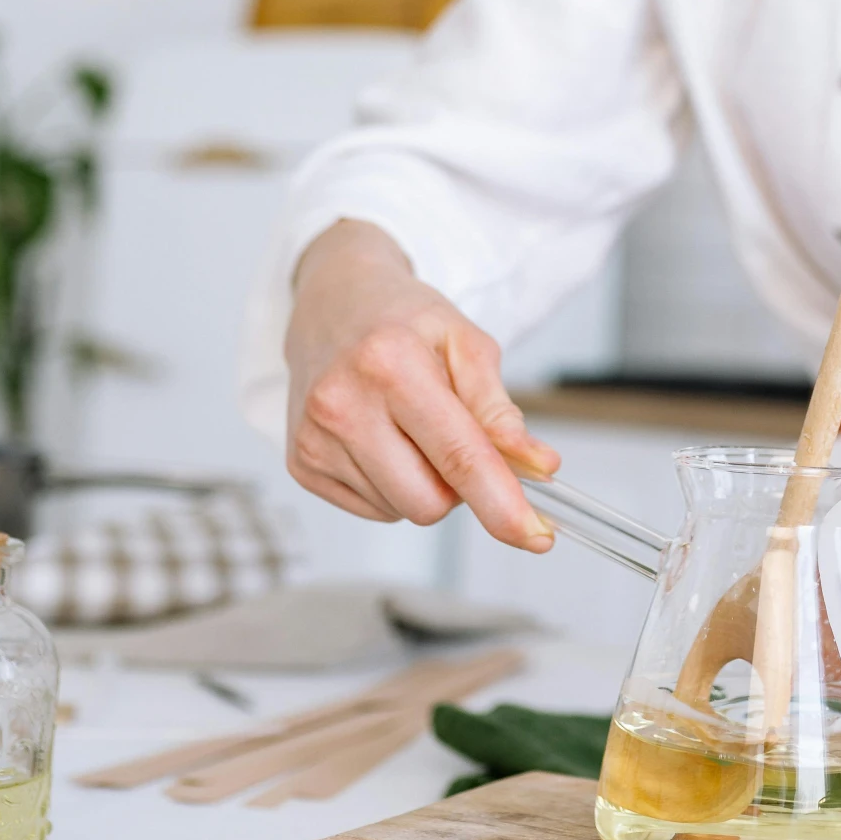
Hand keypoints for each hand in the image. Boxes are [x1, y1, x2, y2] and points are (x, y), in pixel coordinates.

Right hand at [284, 220, 558, 548]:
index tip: (535, 535)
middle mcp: (343, 403)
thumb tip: (539, 466)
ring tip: (411, 428)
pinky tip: (383, 440)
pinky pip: (374, 510)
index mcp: (391, 364)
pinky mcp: (301, 465)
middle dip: (459, 485)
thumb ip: (500, 410)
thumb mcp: (465, 343)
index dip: (501, 502)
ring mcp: (314, 439)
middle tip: (452, 435)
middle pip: (430, 502)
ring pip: (403, 511)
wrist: (333, 304)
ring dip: (424, 484)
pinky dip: (392, 486)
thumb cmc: (404, 321)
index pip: (458, 456)